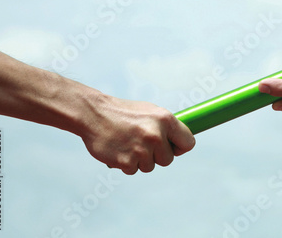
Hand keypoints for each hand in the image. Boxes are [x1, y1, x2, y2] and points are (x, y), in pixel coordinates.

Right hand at [80, 96, 194, 174]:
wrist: (93, 114)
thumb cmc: (123, 113)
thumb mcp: (150, 111)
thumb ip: (166, 127)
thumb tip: (180, 141)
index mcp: (165, 119)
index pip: (188, 143)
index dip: (180, 147)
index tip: (172, 148)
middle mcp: (156, 134)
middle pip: (168, 159)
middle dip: (156, 155)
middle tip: (141, 143)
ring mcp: (141, 149)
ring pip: (150, 166)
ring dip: (140, 160)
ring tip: (128, 143)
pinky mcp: (127, 161)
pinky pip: (133, 170)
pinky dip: (126, 163)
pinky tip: (119, 149)